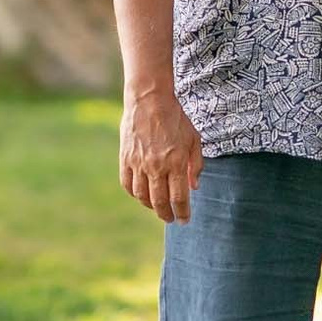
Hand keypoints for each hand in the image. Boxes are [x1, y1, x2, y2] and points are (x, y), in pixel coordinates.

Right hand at [120, 87, 204, 223]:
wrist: (150, 100)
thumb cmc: (176, 118)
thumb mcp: (194, 139)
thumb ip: (196, 165)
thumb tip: (194, 187)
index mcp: (176, 162)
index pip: (179, 198)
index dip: (182, 212)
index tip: (184, 220)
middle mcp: (156, 166)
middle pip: (159, 202)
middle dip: (166, 214)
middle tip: (171, 218)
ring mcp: (138, 163)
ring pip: (141, 196)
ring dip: (150, 206)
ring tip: (157, 207)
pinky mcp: (125, 158)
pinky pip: (127, 184)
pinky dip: (134, 193)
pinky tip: (141, 194)